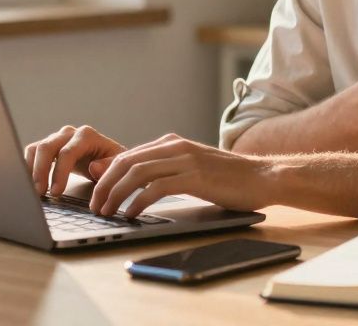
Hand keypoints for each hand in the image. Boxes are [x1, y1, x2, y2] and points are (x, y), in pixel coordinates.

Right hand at [23, 124, 126, 196]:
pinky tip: (28, 182)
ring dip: (31, 170)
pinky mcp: (49, 146)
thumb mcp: (117, 167)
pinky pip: (32, 152)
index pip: (67, 152)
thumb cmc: (112, 163)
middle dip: (41, 171)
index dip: (59, 173)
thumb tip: (93, 166)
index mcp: (87, 136)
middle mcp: (69, 133)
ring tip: (33, 190)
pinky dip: (27, 166)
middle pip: (47, 147)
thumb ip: (108, 167)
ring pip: (36, 148)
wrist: (107, 158)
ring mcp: (57, 138)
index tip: (56, 192)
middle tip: (39, 193)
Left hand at [88, 133, 275, 218]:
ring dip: (116, 194)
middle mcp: (175, 147)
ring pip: (137, 173)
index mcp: (172, 144)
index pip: (127, 155)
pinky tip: (132, 214)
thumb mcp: (190, 169)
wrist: (263, 177)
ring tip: (107, 212)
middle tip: (94, 206)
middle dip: (104, 185)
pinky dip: (139, 201)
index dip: (106, 174)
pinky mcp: (195, 177)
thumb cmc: (228, 178)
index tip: (94, 193)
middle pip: (126, 162)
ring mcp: (185, 160)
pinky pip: (157, 188)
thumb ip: (162, 171)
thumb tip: (128, 181)